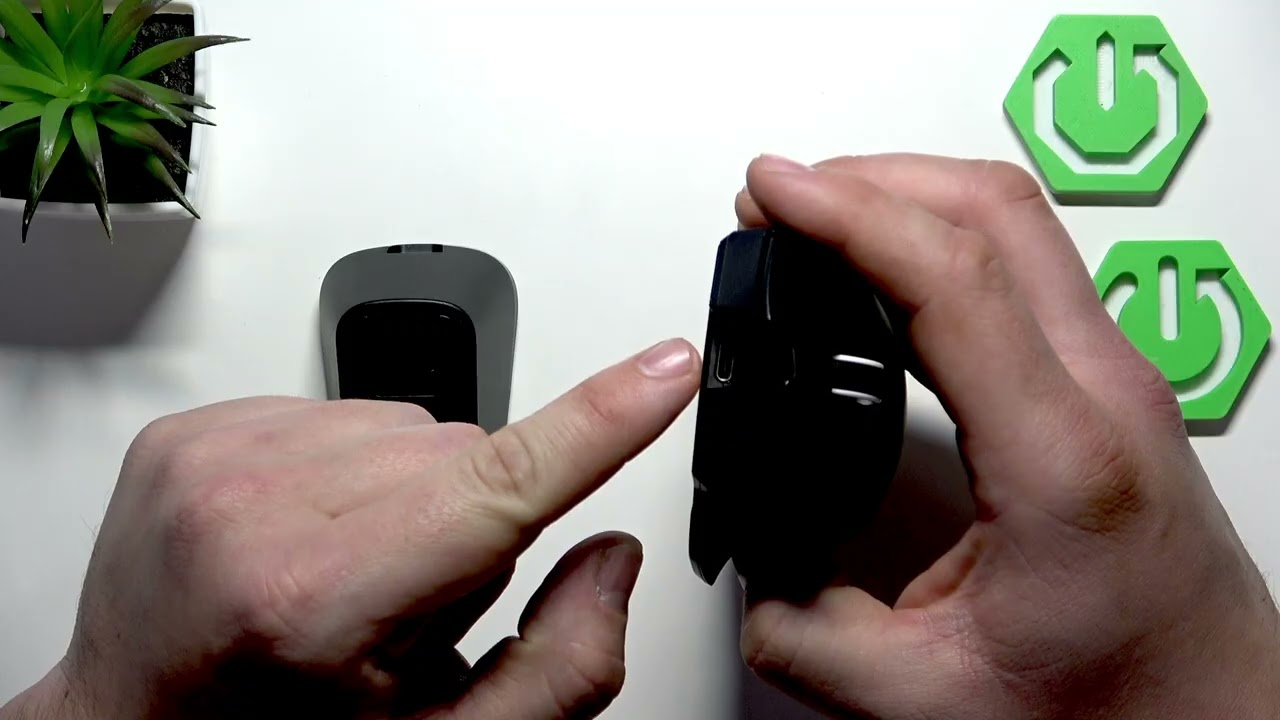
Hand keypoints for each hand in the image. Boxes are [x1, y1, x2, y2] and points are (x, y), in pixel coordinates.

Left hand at [0, 339, 700, 719]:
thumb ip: (557, 668)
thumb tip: (611, 555)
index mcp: (314, 604)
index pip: (500, 484)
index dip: (602, 420)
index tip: (667, 369)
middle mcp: (251, 514)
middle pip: (463, 456)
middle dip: (470, 521)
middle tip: (407, 606)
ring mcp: (211, 460)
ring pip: (407, 426)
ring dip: (410, 493)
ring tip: (349, 574)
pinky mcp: (191, 430)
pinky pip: (339, 413)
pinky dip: (350, 470)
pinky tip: (310, 539)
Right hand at [734, 153, 1279, 718]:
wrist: (1219, 718)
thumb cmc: (1128, 708)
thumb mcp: (933, 701)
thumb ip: (811, 640)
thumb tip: (755, 587)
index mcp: (1064, 457)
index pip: (955, 279)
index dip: (850, 215)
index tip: (772, 194)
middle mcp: (1107, 394)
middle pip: (996, 211)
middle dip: (871, 178)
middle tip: (779, 198)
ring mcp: (1118, 378)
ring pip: (1018, 221)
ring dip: (909, 195)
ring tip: (818, 217)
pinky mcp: (1109, 385)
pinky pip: (1025, 263)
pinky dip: (941, 236)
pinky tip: (887, 265)